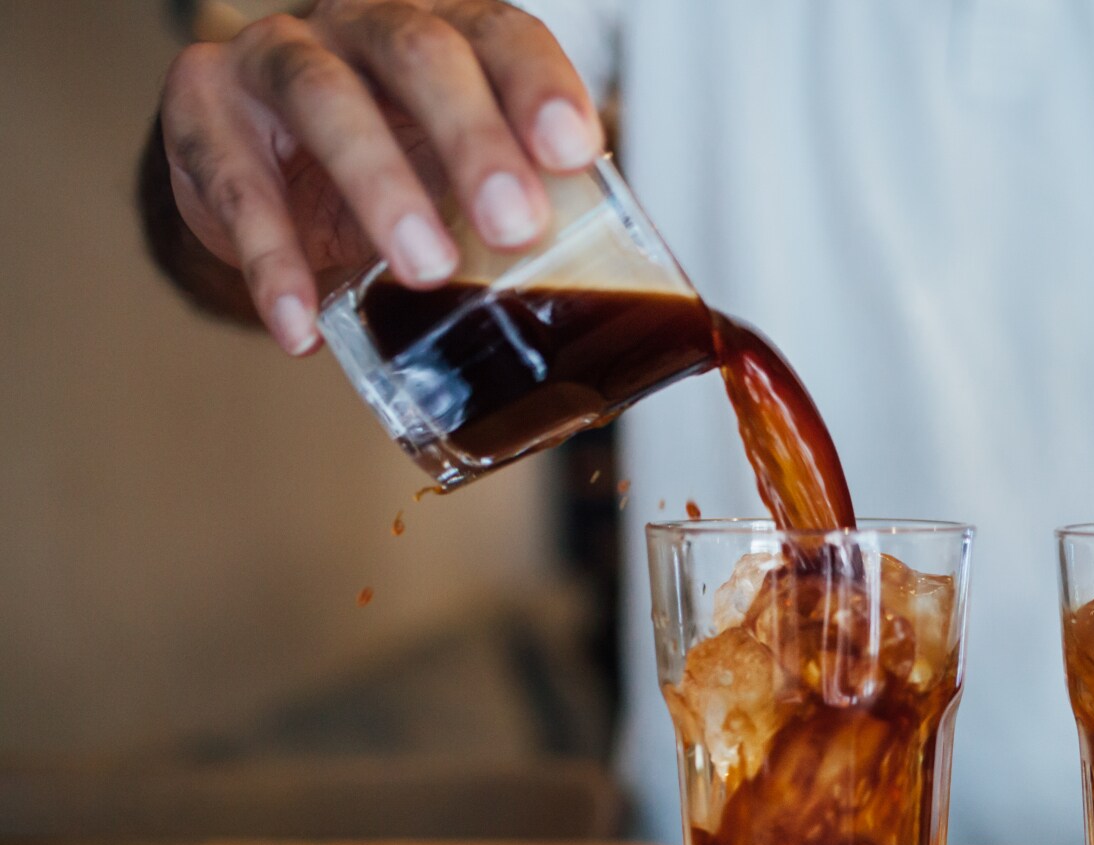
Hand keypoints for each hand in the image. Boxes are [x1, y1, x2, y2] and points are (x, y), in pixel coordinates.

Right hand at [159, 0, 603, 354]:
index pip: (501, 35)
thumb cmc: (385, 163)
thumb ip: (529, 212)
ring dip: (381, 186)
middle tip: (515, 224)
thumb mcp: (456, 177)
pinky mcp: (204, 109)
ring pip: (326, 96)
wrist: (254, 166)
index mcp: (444, 35)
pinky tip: (302, 325)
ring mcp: (277, 59)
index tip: (574, 150)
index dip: (538, 87)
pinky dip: (273, 262)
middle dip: (473, 140)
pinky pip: (237, 184)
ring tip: (423, 269)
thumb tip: (647, 309)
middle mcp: (360, 27)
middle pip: (419, 53)